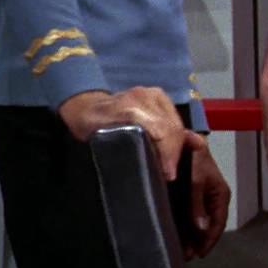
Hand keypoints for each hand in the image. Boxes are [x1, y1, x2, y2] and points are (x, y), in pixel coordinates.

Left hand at [59, 86, 188, 184]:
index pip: (161, 131)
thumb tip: (147, 165)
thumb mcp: (100, 140)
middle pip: (171, 127)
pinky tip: (181, 145)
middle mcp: (143, 98)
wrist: (87, 105)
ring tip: (171, 162)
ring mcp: (152, 93)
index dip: (168, 153)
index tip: (168, 173)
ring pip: (175, 122)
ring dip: (178, 144)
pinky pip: (175, 117)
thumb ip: (123, 150)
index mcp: (129, 110)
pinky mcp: (158, 95)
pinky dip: (179, 133)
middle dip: (174, 152)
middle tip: (169, 172)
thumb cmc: (91, 126)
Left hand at [183, 134, 229, 258]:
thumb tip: (202, 229)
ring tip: (178, 250)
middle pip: (206, 226)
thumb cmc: (194, 155)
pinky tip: (173, 234)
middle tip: (186, 256)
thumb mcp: (197, 181)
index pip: (218, 223)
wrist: (180, 138)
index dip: (209, 240)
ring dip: (188, 236)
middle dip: (197, 242)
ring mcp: (199, 197)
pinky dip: (181, 226)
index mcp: (220, 195)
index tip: (199, 253)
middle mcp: (211, 198)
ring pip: (195, 222)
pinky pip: (186, 215)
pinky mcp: (187, 195)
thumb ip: (198, 205)